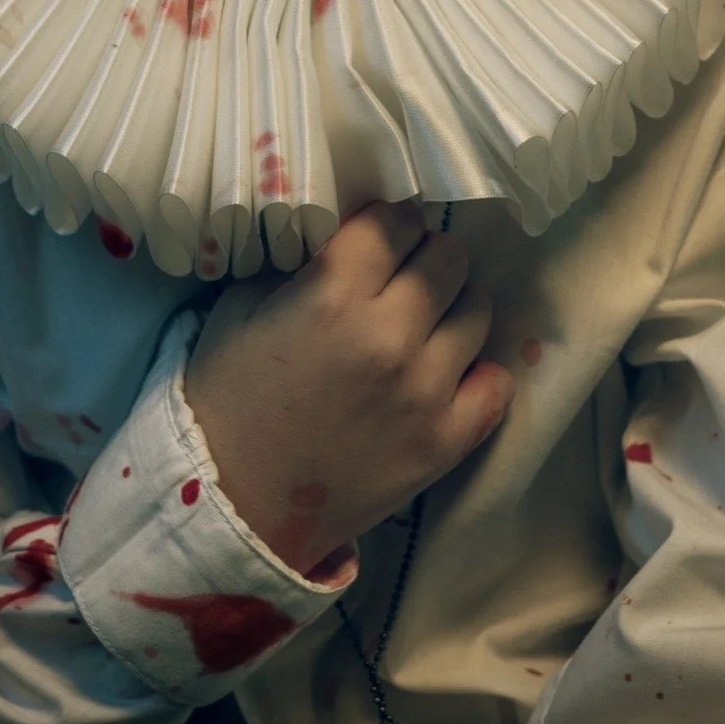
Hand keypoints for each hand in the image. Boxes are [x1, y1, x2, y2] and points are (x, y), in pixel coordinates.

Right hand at [183, 200, 513, 577]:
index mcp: (333, 294)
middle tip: (402, 277)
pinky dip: (477, 372)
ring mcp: (424, 392)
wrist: (231, 502)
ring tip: (424, 324)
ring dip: (452, 308)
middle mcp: (389, 337)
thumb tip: (352, 234)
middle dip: (425, 257)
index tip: (379, 236)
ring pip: (477, 310)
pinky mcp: (446, 442)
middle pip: (448, 258)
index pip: (397, 221)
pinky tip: (446, 373)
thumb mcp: (243, 306)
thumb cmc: (228, 398)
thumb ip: (304, 262)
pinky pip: (496, 382)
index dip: (388, 222)